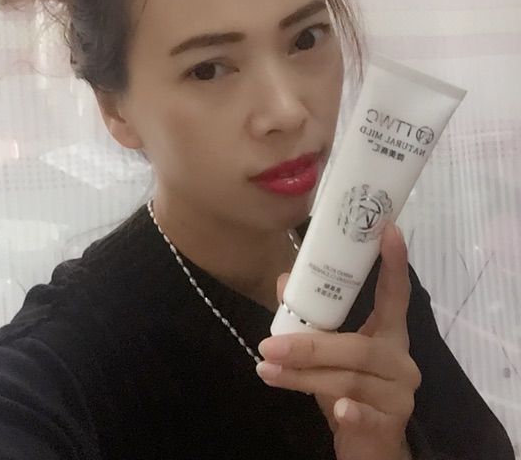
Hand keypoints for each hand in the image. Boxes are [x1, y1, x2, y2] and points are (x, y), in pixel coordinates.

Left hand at [256, 222, 420, 459]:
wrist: (370, 445)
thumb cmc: (348, 389)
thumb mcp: (328, 353)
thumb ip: (312, 320)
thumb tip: (285, 281)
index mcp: (389, 334)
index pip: (395, 294)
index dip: (393, 263)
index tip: (389, 230)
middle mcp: (401, 359)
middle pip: (357, 346)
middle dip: (309, 345)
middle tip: (268, 345)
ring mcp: (400, 392)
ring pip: (348, 378)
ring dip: (303, 375)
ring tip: (267, 371)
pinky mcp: (391, 423)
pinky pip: (365, 412)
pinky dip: (347, 408)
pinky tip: (335, 408)